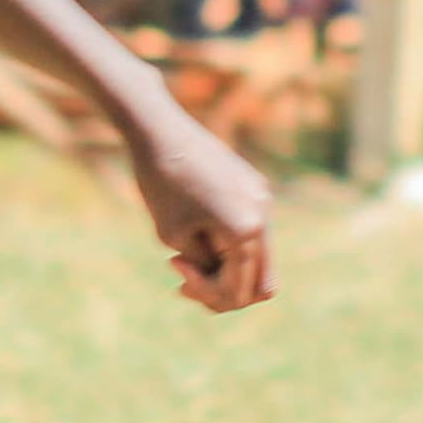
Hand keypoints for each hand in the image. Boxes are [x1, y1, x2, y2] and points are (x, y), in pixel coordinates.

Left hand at [127, 108, 273, 312]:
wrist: (159, 129)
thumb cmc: (160, 183)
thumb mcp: (174, 238)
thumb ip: (204, 267)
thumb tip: (227, 282)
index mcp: (247, 229)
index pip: (239, 290)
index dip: (206, 293)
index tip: (174, 267)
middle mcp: (263, 213)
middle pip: (260, 283)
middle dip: (222, 289)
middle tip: (182, 280)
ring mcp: (261, 198)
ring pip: (256, 258)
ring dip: (224, 269)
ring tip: (183, 258)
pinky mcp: (253, 186)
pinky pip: (248, 231)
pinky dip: (226, 244)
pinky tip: (195, 234)